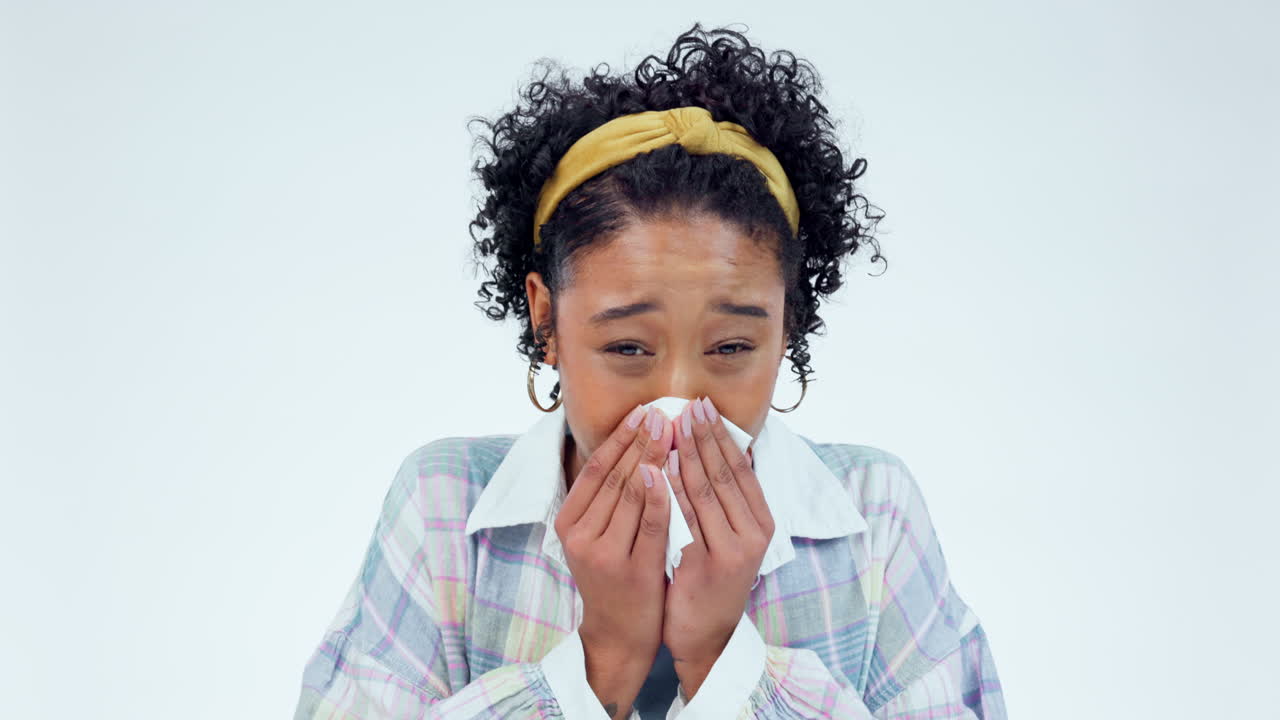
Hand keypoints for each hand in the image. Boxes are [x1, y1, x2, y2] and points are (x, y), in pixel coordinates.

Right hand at [554, 404, 673, 717]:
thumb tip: (628, 444)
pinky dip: (662, 493)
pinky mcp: (631, 569)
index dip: (620, 437)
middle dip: (641, 440)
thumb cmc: (613, 577)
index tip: (643, 411)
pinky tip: (673, 470)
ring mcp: (603, 553)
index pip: (596, 468)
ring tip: (674, 430)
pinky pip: (650, 522)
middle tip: (664, 411)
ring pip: (631, 494)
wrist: (618, 634)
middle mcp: (579, 535)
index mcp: (567, 522)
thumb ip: (607, 498)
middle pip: (615, 476)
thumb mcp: (597, 535)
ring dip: (654, 457)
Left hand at [661, 396, 774, 698]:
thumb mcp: (728, 538)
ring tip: (672, 426)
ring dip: (688, 455)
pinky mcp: (706, 565)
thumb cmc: (711, 580)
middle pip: (725, 474)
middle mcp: (753, 535)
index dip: (722, 435)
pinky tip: (661, 468)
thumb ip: (724, 501)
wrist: (704, 637)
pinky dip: (673, 489)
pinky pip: (686, 518)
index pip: (741, 468)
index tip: (703, 407)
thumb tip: (717, 448)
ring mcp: (731, 551)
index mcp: (762, 523)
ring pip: (706, 492)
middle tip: (687, 405)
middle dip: (704, 436)